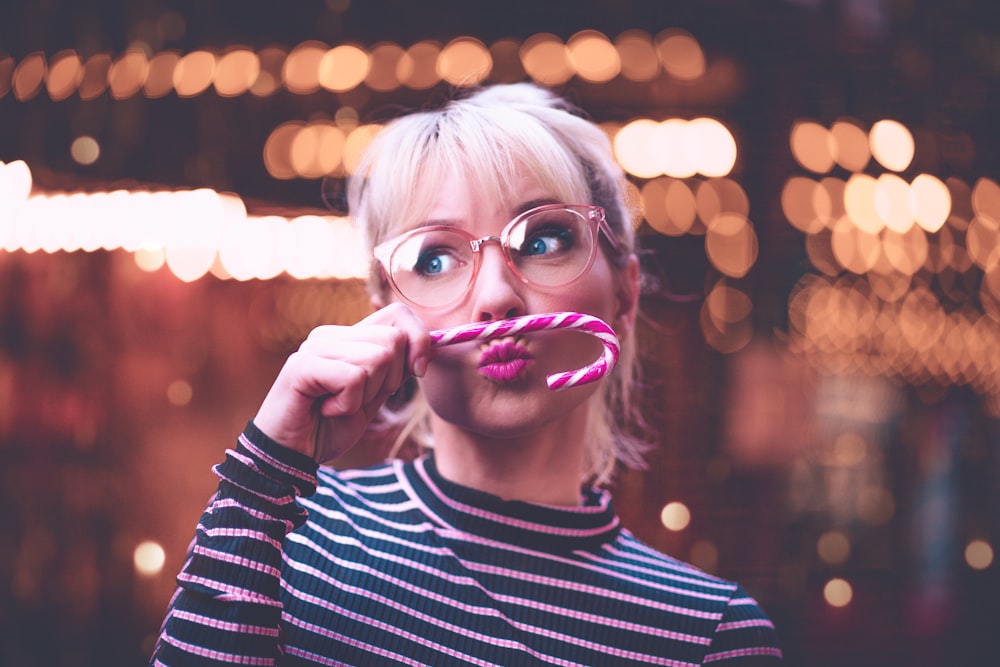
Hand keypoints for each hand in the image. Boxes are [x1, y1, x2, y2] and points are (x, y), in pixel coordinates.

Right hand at [252, 303, 431, 462]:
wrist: (291, 455)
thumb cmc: (329, 426)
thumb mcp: (373, 395)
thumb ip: (396, 369)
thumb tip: (431, 345)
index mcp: (347, 336)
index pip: (397, 314)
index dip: (419, 341)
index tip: (417, 372)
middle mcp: (330, 334)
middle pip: (394, 340)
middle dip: (389, 380)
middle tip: (357, 399)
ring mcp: (314, 347)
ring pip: (378, 358)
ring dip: (366, 395)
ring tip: (338, 406)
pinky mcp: (301, 366)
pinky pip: (353, 378)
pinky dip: (347, 405)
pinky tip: (326, 410)